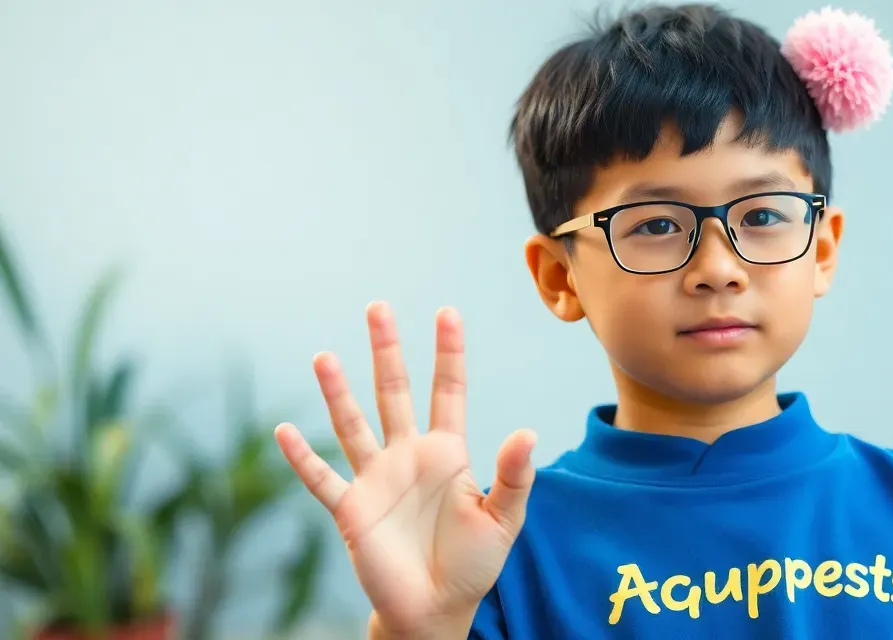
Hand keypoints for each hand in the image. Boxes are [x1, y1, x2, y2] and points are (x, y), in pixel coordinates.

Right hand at [274, 302, 536, 636]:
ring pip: (352, 425)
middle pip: (394, 392)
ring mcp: (376, 480)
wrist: (435, 609)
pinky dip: (302, 458)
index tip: (447, 312)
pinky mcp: (352, 511)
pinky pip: (322, 479)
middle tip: (378, 308)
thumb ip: (514, 477)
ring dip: (337, 392)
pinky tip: (285, 430)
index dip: (448, 353)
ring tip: (324, 356)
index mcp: (447, 453)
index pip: (447, 391)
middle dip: (387, 352)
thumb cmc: (472, 564)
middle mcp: (407, 456)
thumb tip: (526, 432)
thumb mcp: (503, 519)